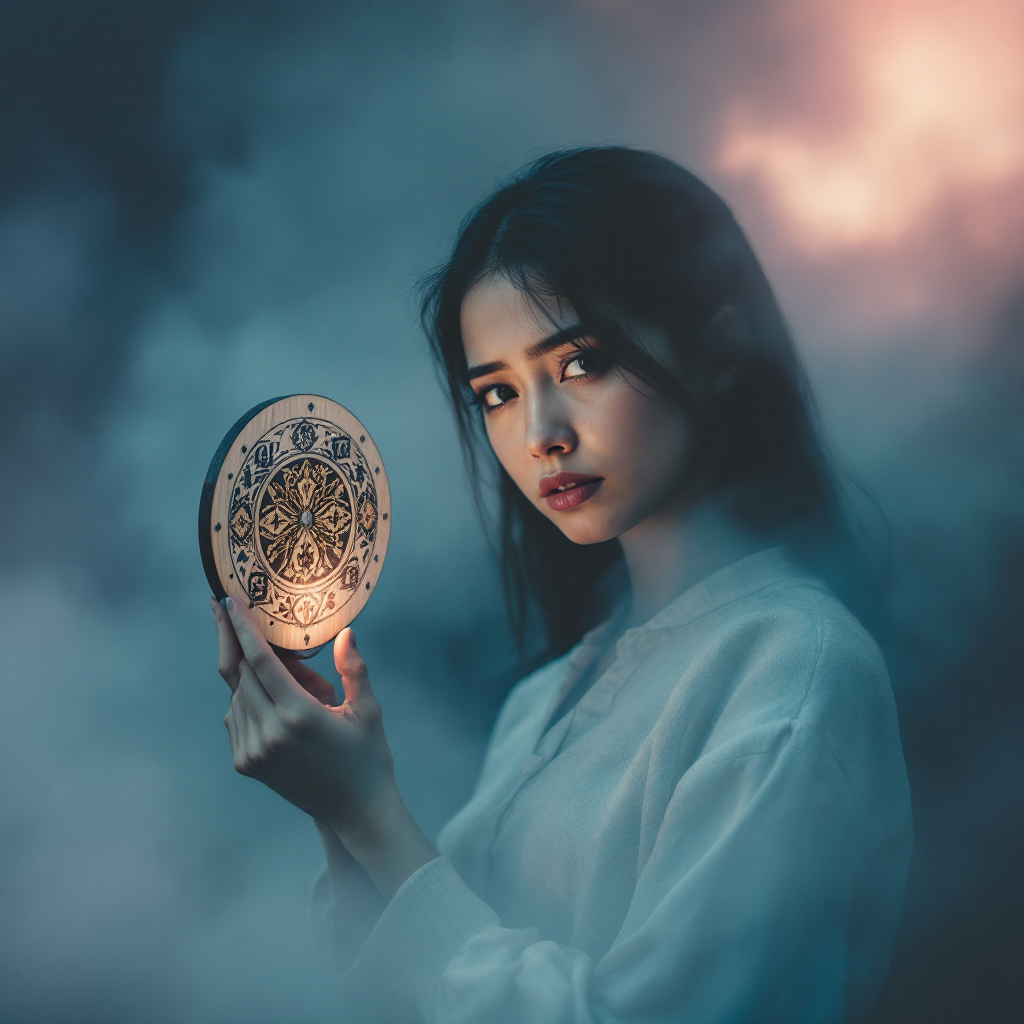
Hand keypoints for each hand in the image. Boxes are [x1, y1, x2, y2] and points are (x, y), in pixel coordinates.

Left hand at [211, 597, 436, 897]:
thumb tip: (345, 633)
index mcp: (298, 716)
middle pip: (240, 673)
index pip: (260, 661)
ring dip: (245, 671)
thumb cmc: (367, 756)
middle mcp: (269, 733)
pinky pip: (234, 717)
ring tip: (265, 658)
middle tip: (228, 609)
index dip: (242, 628)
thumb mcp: (367, 711)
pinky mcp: (246, 763)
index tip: (229, 600)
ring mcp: (253, 751)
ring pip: (235, 695)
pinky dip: (244, 697)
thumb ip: (354, 669)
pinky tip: (263, 691)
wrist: (354, 811)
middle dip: (238, 640)